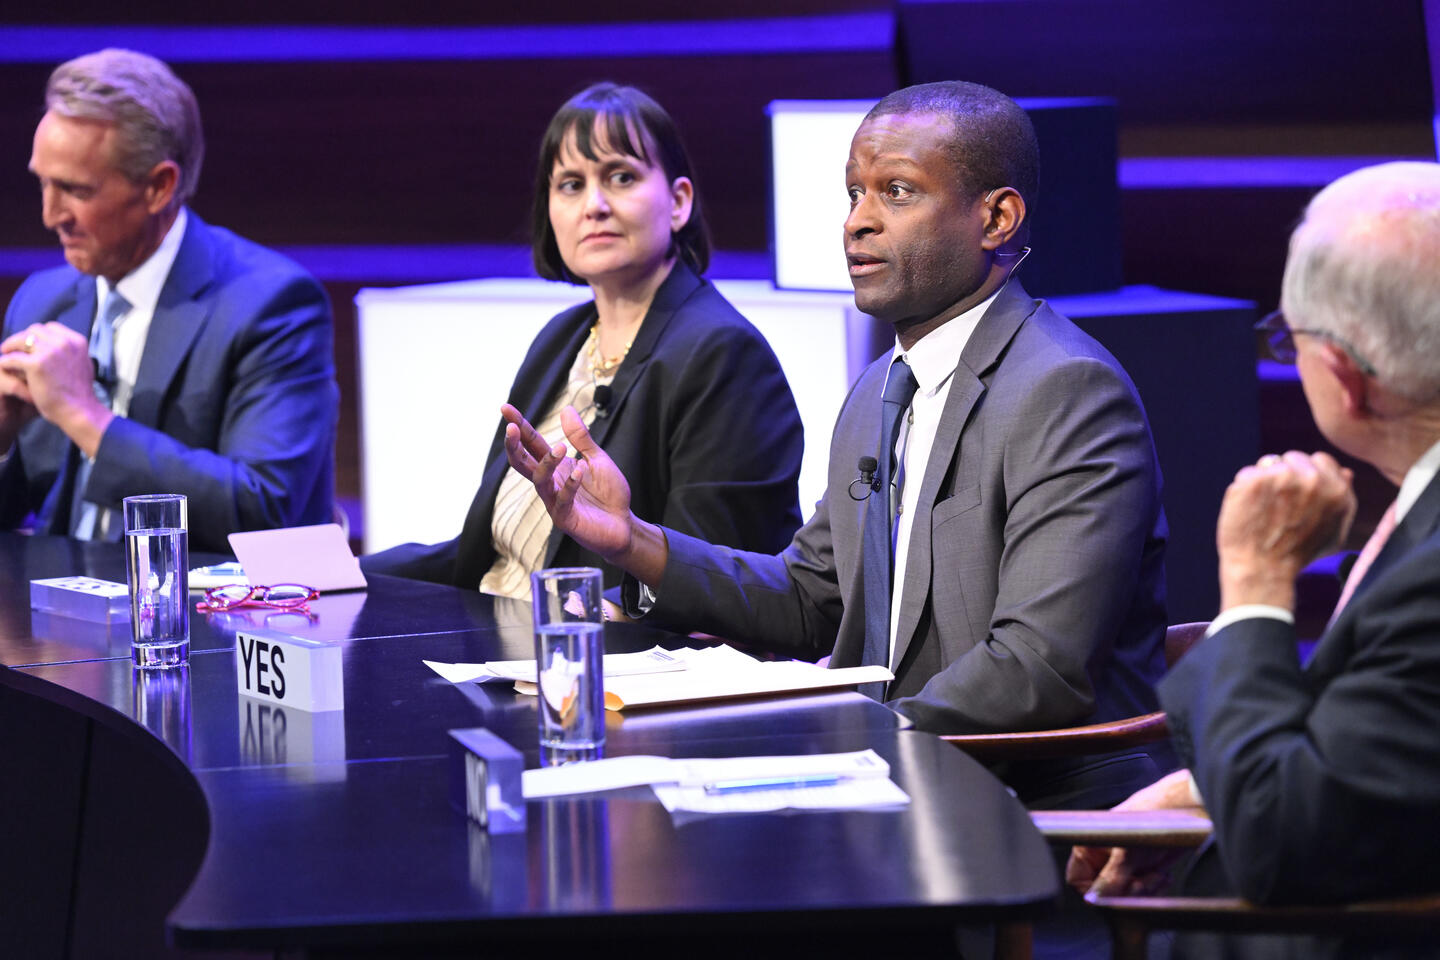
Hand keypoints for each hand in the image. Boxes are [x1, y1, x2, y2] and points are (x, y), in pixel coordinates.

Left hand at [0, 323, 113, 455]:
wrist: (79, 410)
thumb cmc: (80, 394)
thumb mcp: (84, 365)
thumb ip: (71, 353)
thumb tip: (59, 348)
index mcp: (76, 341)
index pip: (51, 327)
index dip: (39, 335)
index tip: (32, 344)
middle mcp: (64, 343)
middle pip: (35, 330)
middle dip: (24, 338)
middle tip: (15, 348)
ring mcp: (49, 352)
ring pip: (21, 339)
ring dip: (11, 345)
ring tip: (5, 353)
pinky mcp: (36, 364)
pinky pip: (12, 358)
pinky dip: (6, 361)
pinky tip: (4, 366)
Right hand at [501, 403, 635, 560]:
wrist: (623, 525)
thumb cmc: (608, 494)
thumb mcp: (597, 459)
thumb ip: (581, 437)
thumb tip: (566, 409)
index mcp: (555, 467)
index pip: (532, 444)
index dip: (519, 426)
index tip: (506, 408)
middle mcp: (550, 483)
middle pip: (523, 463)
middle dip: (514, 445)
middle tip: (511, 428)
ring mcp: (555, 502)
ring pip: (539, 481)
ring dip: (547, 462)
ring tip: (561, 447)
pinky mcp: (566, 519)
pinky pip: (562, 500)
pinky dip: (570, 485)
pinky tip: (579, 472)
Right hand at [1065, 769, 1200, 896]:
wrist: (1182, 815)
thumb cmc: (1150, 820)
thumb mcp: (1127, 853)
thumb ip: (1109, 879)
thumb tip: (1092, 900)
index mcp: (1089, 848)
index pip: (1077, 880)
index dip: (1093, 892)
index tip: (1110, 899)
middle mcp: (1103, 858)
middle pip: (1104, 892)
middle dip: (1125, 893)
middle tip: (1141, 883)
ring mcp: (1122, 866)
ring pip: (1124, 895)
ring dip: (1143, 892)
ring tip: (1156, 876)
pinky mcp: (1140, 871)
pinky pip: (1140, 894)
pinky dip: (1153, 890)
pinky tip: (1162, 876)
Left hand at [1216, 451, 1355, 609]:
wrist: (1263, 571)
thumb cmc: (1297, 555)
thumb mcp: (1333, 532)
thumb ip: (1343, 502)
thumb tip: (1347, 472)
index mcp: (1337, 489)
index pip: (1320, 460)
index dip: (1305, 476)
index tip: (1295, 497)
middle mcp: (1312, 479)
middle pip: (1293, 458)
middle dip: (1284, 476)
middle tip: (1278, 506)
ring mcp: (1282, 477)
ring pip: (1268, 464)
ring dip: (1263, 482)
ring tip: (1263, 511)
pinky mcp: (1254, 480)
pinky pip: (1246, 474)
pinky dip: (1243, 490)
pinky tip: (1248, 511)